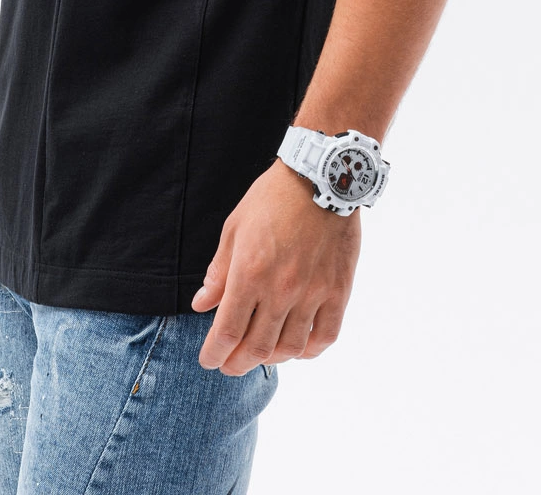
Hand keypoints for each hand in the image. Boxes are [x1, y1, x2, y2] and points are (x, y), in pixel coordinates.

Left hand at [191, 158, 360, 374]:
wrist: (321, 177)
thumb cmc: (272, 198)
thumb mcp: (235, 228)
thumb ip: (219, 271)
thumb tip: (202, 304)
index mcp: (250, 273)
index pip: (228, 331)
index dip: (214, 353)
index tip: (208, 359)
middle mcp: (282, 290)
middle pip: (257, 348)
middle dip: (236, 363)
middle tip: (228, 364)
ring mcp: (313, 293)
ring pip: (290, 349)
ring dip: (271, 359)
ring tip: (260, 354)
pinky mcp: (338, 291)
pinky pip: (325, 336)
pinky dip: (309, 350)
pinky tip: (297, 347)